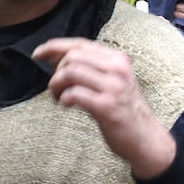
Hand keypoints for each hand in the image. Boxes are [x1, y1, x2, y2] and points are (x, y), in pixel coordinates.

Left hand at [32, 37, 176, 178]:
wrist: (145, 139)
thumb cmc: (123, 109)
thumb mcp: (111, 81)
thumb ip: (87, 67)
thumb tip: (53, 56)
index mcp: (117, 59)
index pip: (80, 44)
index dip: (55, 46)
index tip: (38, 53)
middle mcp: (117, 69)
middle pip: (72, 57)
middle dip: (56, 71)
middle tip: (56, 87)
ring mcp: (113, 88)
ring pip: (70, 73)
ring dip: (56, 85)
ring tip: (58, 97)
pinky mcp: (107, 107)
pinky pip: (74, 94)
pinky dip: (63, 99)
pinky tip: (66, 105)